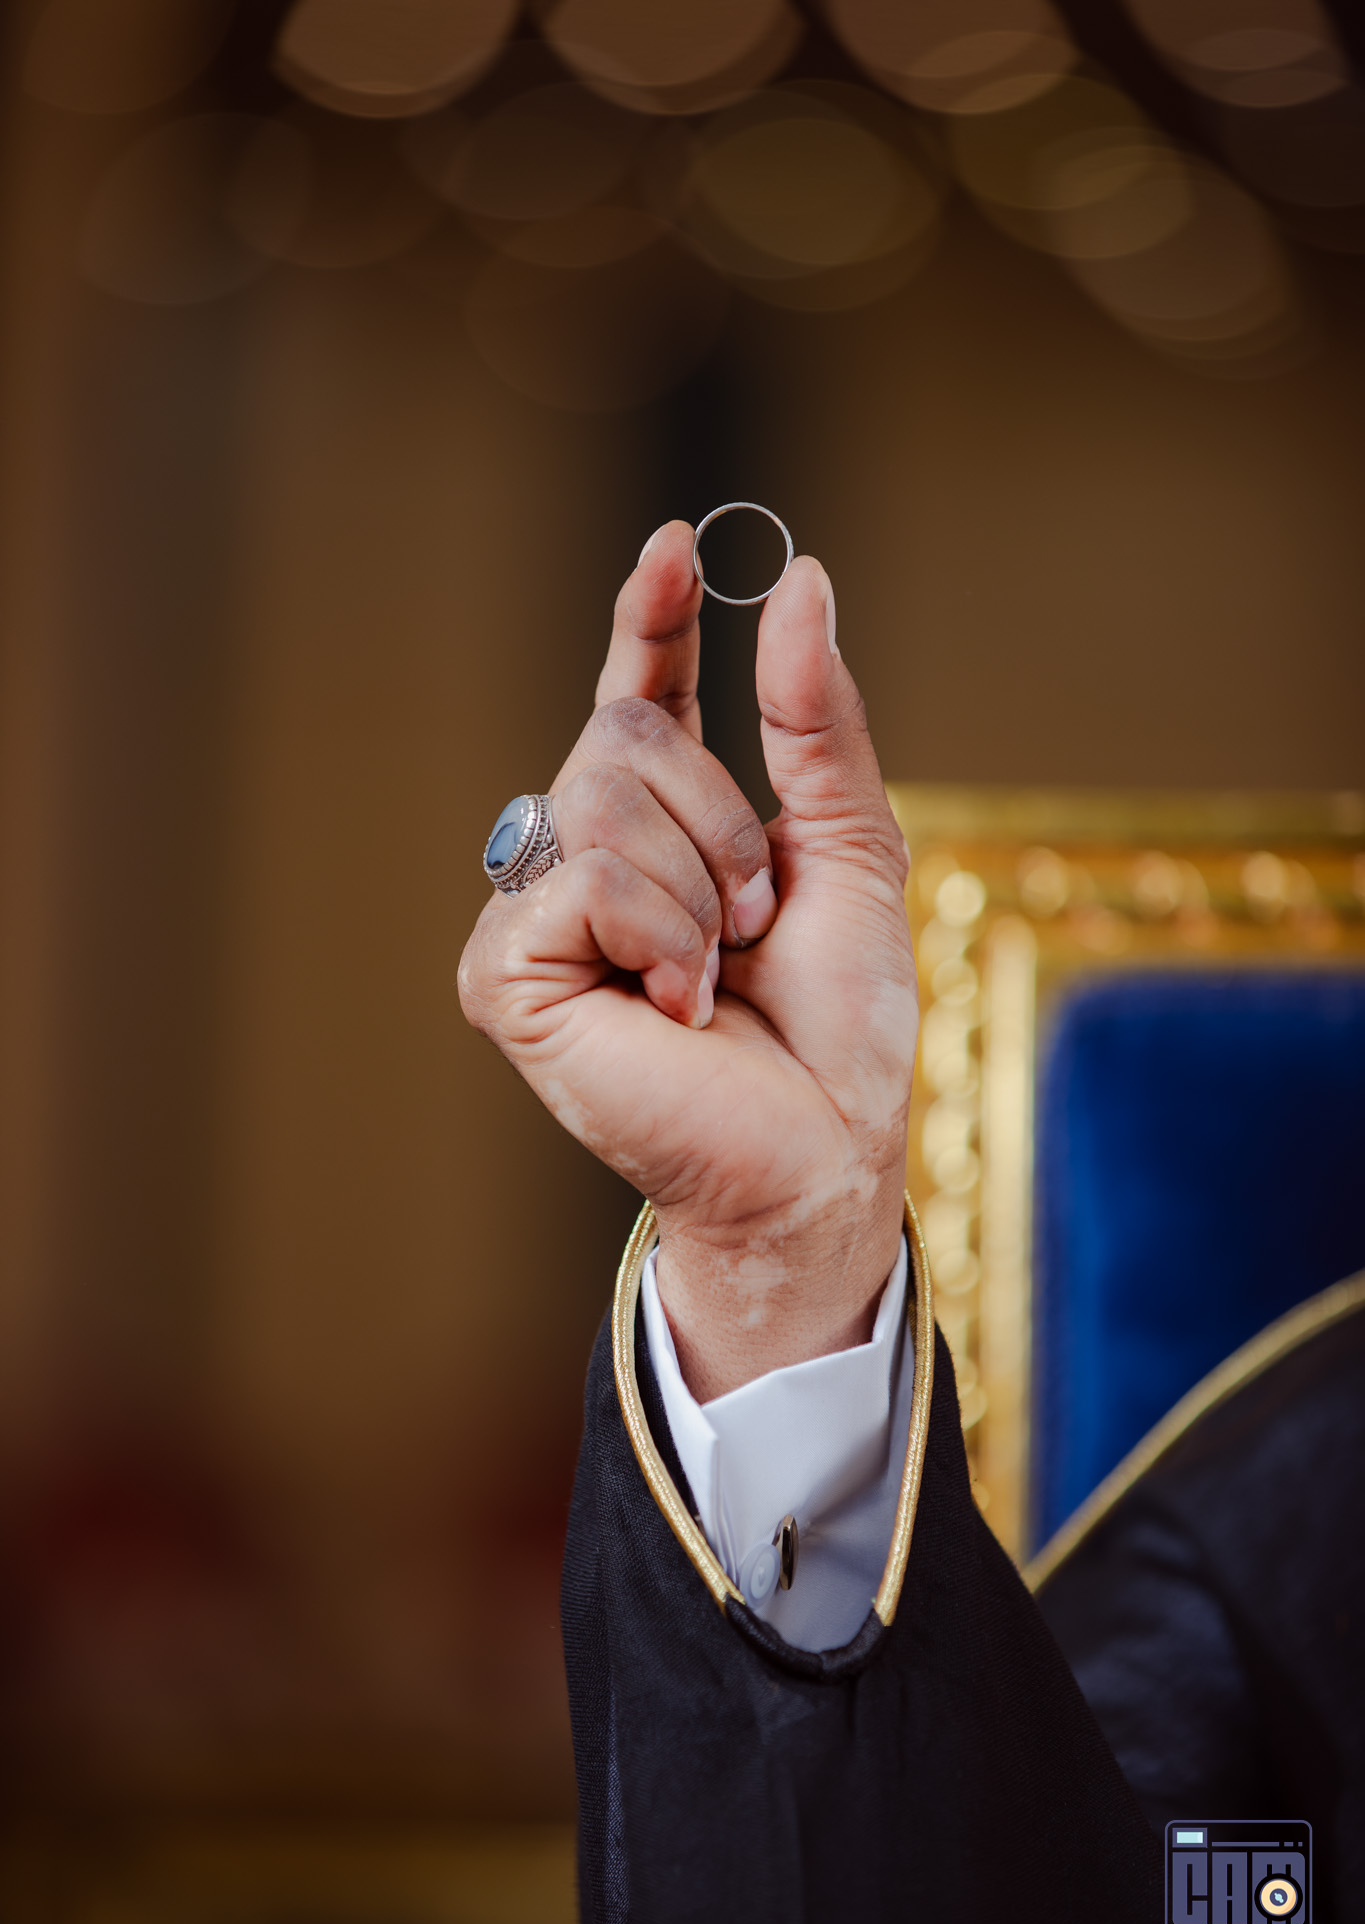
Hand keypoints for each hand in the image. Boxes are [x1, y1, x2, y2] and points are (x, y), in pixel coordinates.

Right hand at [458, 522, 917, 1399]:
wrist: (822, 1149)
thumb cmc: (838, 1023)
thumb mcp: (848, 846)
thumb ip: (816, 719)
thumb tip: (802, 578)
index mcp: (663, 827)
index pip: (639, 695)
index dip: (651, 622)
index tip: (674, 547)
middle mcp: (585, 858)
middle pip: (623, 734)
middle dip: (721, 818)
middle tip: (755, 921)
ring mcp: (537, 914)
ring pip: (601, 798)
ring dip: (701, 888)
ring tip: (712, 979)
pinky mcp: (505, 973)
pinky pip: (583, 879)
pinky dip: (657, 935)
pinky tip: (671, 1008)